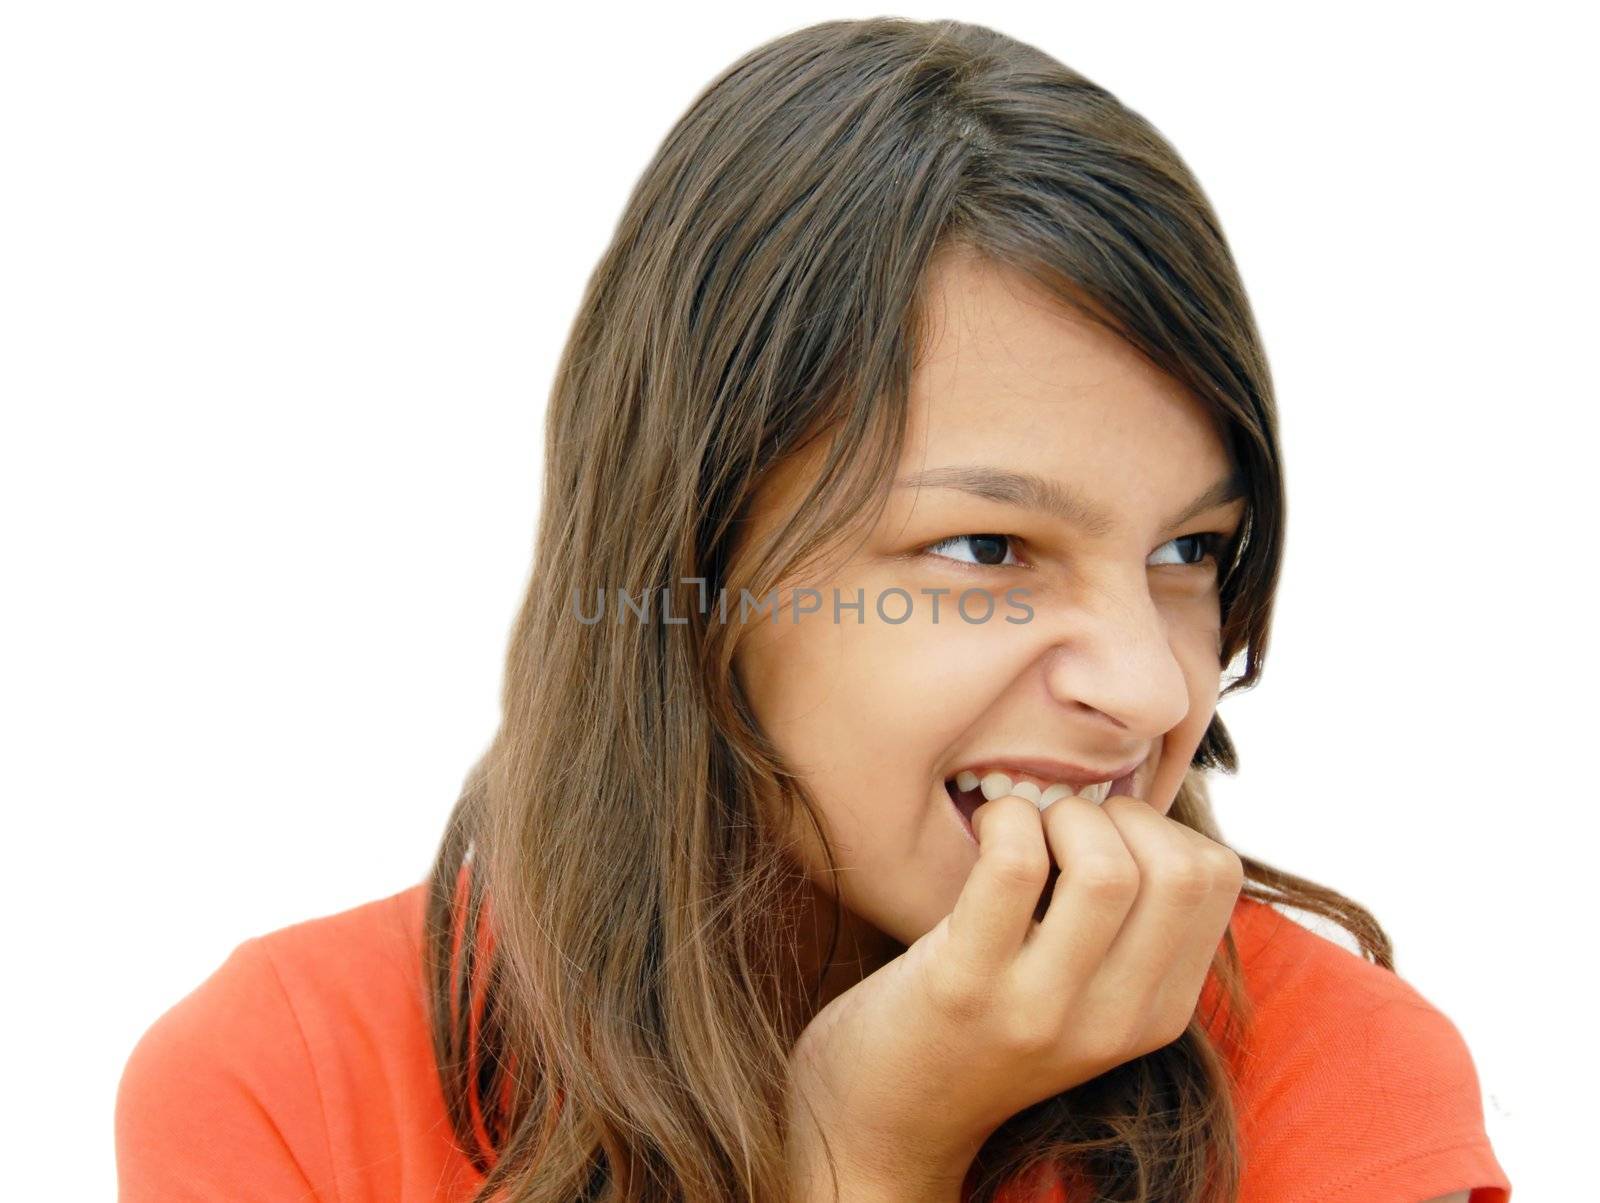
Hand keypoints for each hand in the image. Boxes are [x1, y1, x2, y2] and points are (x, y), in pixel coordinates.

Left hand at [783, 791, 1244, 1194]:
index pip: (1217, 878)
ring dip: (1061, 816)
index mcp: (1157, 1013)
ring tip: (1023, 829)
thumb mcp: (1081, 992)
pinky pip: (1013, 866)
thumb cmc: (977, 1021)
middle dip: (1119, 814)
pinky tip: (985, 829)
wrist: (885, 1118)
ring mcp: (1040, 1010)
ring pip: (1106, 871)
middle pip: (1179, 872)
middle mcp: (1113, 1023)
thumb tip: (1134, 800)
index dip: (1161, 825)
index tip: (1102, 834)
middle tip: (1060, 826)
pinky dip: (1006, 820)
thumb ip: (1125, 925)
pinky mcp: (963, 989)